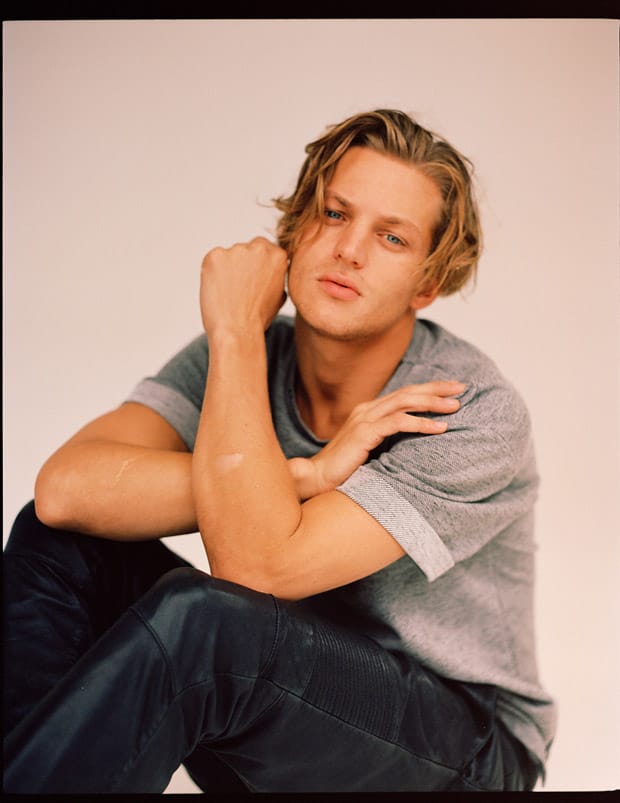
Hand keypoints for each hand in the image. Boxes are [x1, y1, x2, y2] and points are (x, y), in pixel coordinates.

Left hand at [199, 237, 287, 336]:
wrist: (237, 330)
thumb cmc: (257, 319)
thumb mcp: (279, 295)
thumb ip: (275, 276)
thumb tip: (270, 271)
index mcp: (278, 256)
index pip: (265, 248)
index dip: (256, 264)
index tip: (252, 278)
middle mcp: (258, 248)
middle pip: (246, 249)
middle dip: (242, 264)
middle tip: (239, 288)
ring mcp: (236, 250)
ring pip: (229, 256)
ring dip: (227, 269)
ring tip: (229, 294)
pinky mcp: (215, 255)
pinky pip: (212, 261)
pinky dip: (212, 273)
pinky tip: (218, 291)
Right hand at [288, 380, 465, 499]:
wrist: (317, 479)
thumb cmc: (344, 470)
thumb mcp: (372, 450)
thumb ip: (388, 441)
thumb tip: (415, 442)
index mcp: (369, 411)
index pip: (404, 394)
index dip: (429, 389)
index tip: (452, 389)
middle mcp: (367, 410)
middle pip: (408, 392)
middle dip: (436, 388)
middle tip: (462, 388)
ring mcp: (364, 419)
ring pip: (405, 402)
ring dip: (432, 403)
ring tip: (455, 406)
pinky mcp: (364, 433)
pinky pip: (398, 422)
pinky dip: (421, 423)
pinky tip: (439, 428)